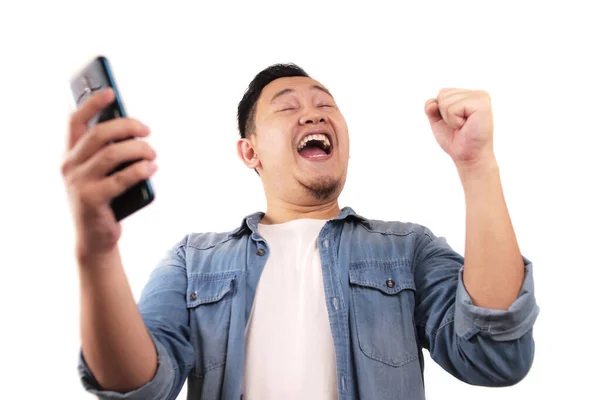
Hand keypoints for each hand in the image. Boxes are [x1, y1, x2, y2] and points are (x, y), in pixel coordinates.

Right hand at [61, 88, 156, 260]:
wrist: (94, 240)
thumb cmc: (103, 201)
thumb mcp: (100, 175)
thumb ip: (108, 153)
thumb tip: (133, 131)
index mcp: (70, 156)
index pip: (76, 121)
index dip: (92, 104)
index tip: (112, 93)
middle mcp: (70, 167)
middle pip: (99, 134)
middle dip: (127, 126)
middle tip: (147, 131)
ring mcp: (79, 183)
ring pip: (112, 153)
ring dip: (139, 150)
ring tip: (152, 154)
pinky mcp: (92, 200)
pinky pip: (121, 178)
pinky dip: (140, 170)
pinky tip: (151, 169)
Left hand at [424, 89, 494, 168]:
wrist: (468, 156)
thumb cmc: (456, 139)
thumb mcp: (438, 121)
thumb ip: (431, 108)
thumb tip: (432, 102)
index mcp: (468, 95)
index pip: (442, 92)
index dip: (441, 111)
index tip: (455, 122)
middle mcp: (476, 94)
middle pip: (443, 94)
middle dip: (445, 114)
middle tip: (460, 125)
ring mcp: (481, 97)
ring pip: (446, 101)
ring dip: (450, 119)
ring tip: (463, 126)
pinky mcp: (482, 104)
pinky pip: (453, 108)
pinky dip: (454, 121)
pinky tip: (466, 125)